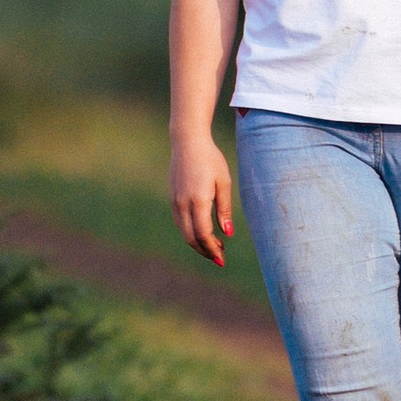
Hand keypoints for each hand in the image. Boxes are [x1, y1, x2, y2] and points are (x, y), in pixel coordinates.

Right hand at [170, 126, 234, 266]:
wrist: (187, 142)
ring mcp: (175, 201)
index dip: (212, 249)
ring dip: (198, 243)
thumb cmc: (210, 159)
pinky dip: (190, 232)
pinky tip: (202, 232)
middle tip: (220, 257)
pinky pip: (180, 222)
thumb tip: (228, 234)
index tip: (222, 258)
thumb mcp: (224, 182)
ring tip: (215, 246)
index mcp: (198, 200)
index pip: (203, 234)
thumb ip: (224, 209)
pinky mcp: (173, 198)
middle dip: (205, 251)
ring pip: (184, 232)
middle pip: (191, 238)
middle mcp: (183, 203)